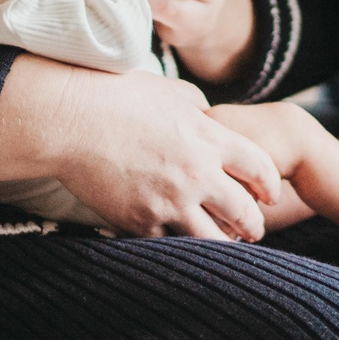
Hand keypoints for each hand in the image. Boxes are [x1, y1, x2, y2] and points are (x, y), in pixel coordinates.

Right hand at [12, 63, 281, 239]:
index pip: (259, 167)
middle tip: (255, 232)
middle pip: (244, 212)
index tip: (270, 197)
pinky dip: (178, 248)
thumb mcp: (169, 91)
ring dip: (222, 246)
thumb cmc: (115, 96)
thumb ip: (196, 105)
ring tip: (223, 248)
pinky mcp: (140, 221)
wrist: (69, 120)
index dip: (269, 186)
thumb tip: (208, 112)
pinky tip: (181, 248)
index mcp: (208, 138)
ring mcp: (169, 201)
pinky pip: (170, 245)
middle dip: (254, 226)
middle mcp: (196, 173)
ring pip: (213, 241)